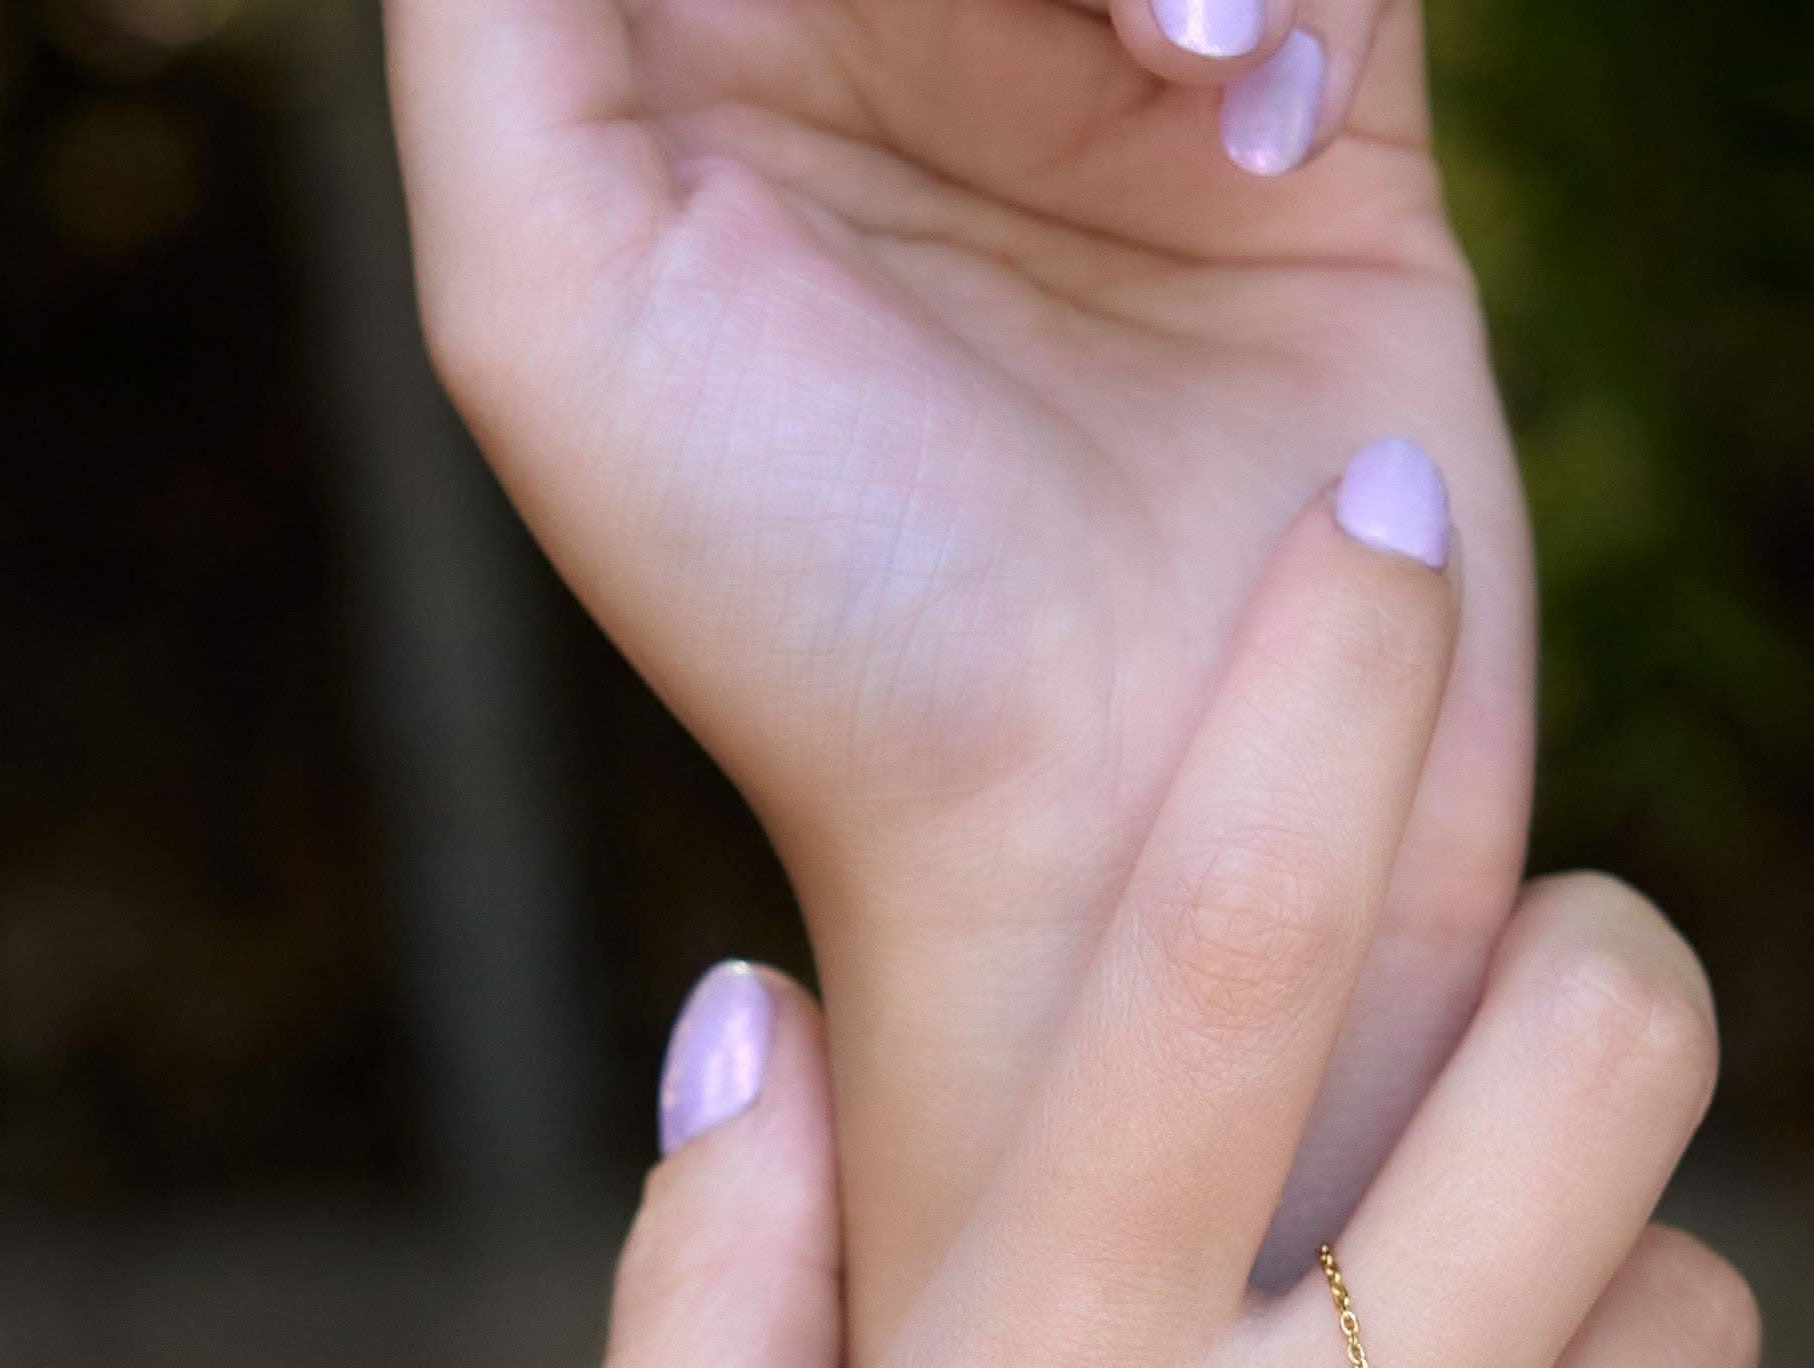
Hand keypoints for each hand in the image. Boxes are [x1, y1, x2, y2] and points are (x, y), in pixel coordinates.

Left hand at [381, 0, 1533, 1366]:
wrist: (1130, 838)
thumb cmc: (819, 626)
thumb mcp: (546, 312)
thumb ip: (494, 8)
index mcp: (689, 60)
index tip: (866, 10)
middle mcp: (897, 35)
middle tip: (1099, 19)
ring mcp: (1107, 75)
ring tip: (1188, 61)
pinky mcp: (1319, 127)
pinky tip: (1256, 113)